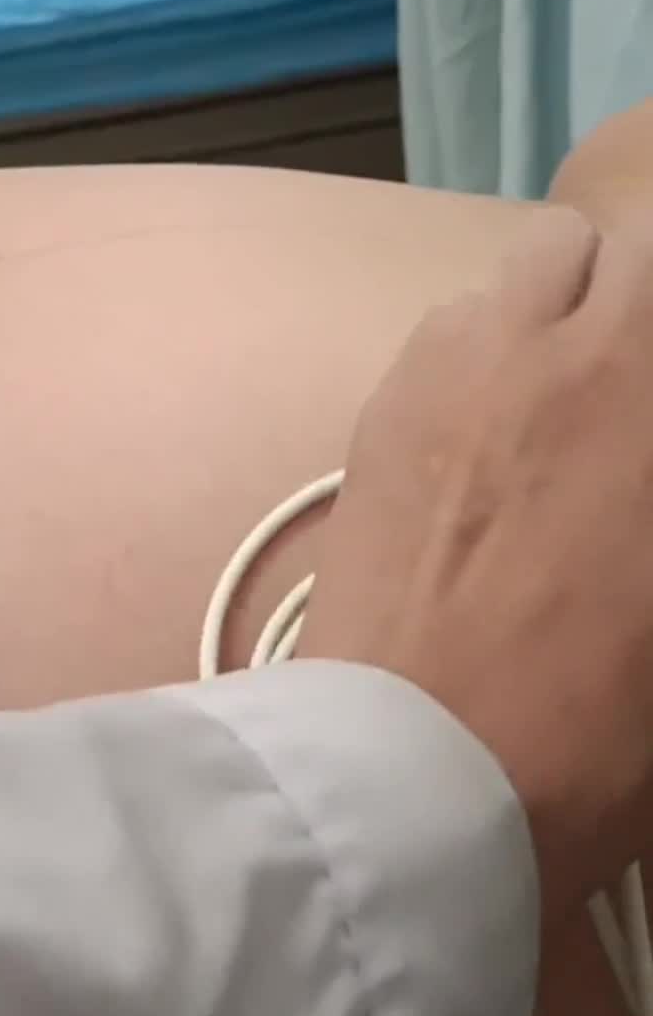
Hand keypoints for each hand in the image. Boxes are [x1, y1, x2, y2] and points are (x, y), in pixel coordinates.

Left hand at [299, 206, 652, 930]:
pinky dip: (481, 347)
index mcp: (648, 400)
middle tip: (633, 378)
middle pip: (626, 246)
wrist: (416, 769)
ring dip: (559, 304)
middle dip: (638, 296)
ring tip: (559, 388)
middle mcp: (572, 354)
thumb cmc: (593, 726)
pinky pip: (453, 319)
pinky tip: (480, 425)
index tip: (647, 409)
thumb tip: (637, 465)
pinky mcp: (388, 397)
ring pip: (533, 261)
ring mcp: (468, 363)